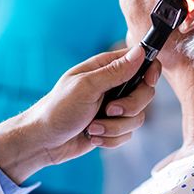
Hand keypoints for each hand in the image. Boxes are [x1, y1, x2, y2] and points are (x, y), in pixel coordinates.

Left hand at [0, 46, 160, 183]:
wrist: (43, 141)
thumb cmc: (58, 109)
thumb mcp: (86, 86)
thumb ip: (115, 71)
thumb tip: (140, 52)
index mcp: (105, 68)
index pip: (141, 61)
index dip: (150, 71)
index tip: (148, 81)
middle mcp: (113, 86)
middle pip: (145, 93)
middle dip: (130, 107)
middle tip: (110, 110)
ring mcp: (113, 108)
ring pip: (137, 117)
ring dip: (114, 127)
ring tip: (92, 127)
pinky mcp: (112, 127)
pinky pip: (127, 134)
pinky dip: (110, 139)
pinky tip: (92, 135)